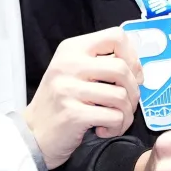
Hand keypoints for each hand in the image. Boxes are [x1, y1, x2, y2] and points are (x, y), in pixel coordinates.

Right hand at [24, 27, 141, 169]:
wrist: (33, 133)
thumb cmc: (60, 102)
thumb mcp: (74, 72)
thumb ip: (101, 62)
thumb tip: (138, 66)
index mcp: (72, 48)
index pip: (116, 36)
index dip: (132, 56)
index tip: (132, 74)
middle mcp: (68, 64)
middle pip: (122, 69)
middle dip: (133, 91)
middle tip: (126, 104)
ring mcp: (68, 89)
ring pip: (121, 96)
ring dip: (126, 113)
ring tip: (114, 119)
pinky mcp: (73, 114)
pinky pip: (113, 117)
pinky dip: (116, 127)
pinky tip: (103, 129)